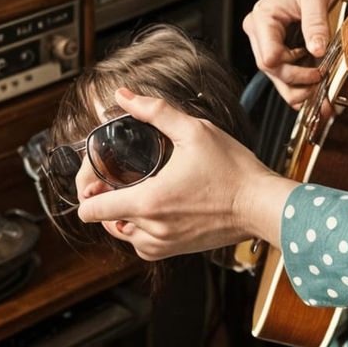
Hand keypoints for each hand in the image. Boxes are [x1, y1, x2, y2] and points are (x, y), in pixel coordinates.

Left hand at [75, 90, 292, 257]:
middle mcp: (152, 230)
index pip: (92, 211)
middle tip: (118, 179)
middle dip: (106, 201)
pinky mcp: (177, 250)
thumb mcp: (194, 130)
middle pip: (105, 223)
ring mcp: (164, 244)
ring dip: (124, 217)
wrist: (261, 205)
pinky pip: (144, 246)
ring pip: (124, 236)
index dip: (86, 192)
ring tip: (138, 191)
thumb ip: (155, 112)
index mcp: (148, 202)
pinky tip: (156, 207)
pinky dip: (142, 230)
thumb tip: (125, 95)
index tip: (96, 178)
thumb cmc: (233, 170)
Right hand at [242, 0, 347, 106]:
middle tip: (323, 84)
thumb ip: (315, 22)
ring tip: (322, 99)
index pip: (268, 57)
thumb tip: (317, 51)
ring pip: (278, 77)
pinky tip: (317, 94)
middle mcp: (260, 32)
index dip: (293, 71)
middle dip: (297, 84)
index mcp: (263, 18)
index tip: (318, 71)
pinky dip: (301, 85)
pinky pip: (286, 72)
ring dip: (299, 91)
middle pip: (272, 71)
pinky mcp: (281, 46)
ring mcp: (269, 41)